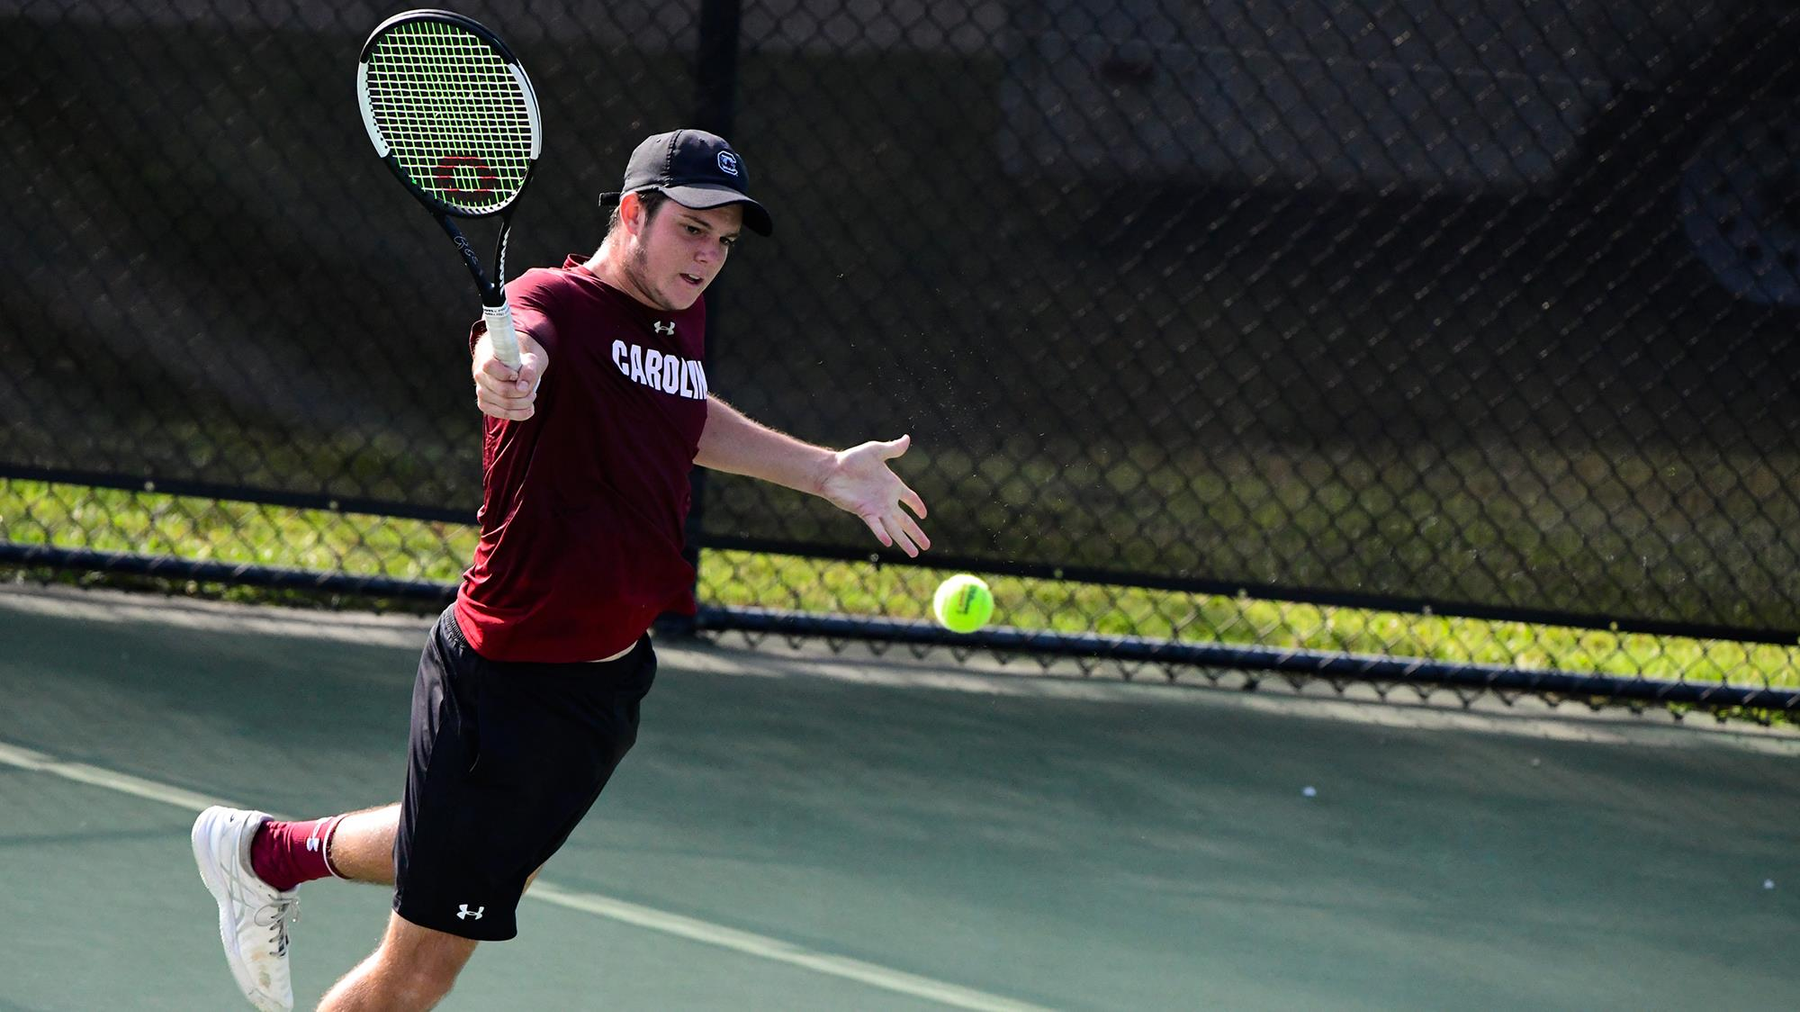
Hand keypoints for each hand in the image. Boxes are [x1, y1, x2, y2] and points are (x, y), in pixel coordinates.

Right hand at [473, 327, 546, 420]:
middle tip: (532, 390)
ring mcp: (481, 392)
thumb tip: (523, 387)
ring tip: (531, 396)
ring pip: (505, 404)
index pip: (490, 366)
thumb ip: (529, 370)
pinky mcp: (484, 405)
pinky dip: (520, 413)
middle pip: (503, 390)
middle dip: (523, 393)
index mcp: (487, 359)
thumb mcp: (529, 361)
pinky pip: (503, 414)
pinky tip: (529, 409)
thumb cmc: (520, 363)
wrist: (510, 369)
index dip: (506, 373)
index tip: (516, 375)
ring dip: (524, 403)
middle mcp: (480, 376)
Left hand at [818, 434, 929, 557]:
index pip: (910, 499)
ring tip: (914, 555)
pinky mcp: (865, 512)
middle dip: (917, 534)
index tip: (924, 515)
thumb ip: (892, 449)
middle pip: (906, 521)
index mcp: (892, 486)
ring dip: (904, 541)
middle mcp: (886, 500)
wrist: (832, 469)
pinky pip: (876, 525)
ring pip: (895, 528)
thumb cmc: (852, 460)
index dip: (918, 506)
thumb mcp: (875, 451)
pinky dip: (882, 533)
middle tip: (927, 547)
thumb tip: (907, 438)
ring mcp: (877, 508)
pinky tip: (888, 542)